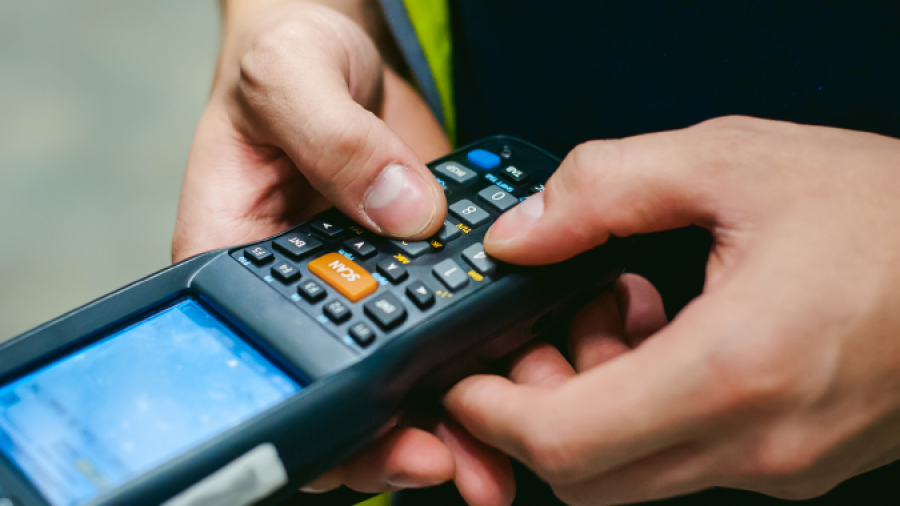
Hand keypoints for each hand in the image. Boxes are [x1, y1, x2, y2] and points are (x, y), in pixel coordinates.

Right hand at [173, 2, 510, 502]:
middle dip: (404, 437)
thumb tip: (402, 213)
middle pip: (344, 390)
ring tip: (508, 424)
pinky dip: (487, 344)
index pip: (271, 368)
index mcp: (239, 258)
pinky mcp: (412, 263)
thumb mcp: (293, 80)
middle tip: (465, 457)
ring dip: (457, 406)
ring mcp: (361, 280)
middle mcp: (302, 285)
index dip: (325, 423)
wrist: (337, 41)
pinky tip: (526, 352)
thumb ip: (339, 143)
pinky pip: (450, 317)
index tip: (385, 444)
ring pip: (404, 368)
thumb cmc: (286, 53)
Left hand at [445, 117, 899, 503]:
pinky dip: (645, 412)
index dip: (492, 415)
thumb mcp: (733, 162)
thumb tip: (520, 233)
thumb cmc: (887, 212)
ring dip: (593, 408)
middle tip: (543, 331)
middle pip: (588, 475)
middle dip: (535, 412)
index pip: (566, 442)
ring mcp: (782, 465)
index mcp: (736, 369)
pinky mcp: (796, 463)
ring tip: (615, 314)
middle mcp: (759, 442)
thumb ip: (605, 190)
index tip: (465, 378)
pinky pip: (686, 459)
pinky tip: (666, 336)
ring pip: (634, 474)